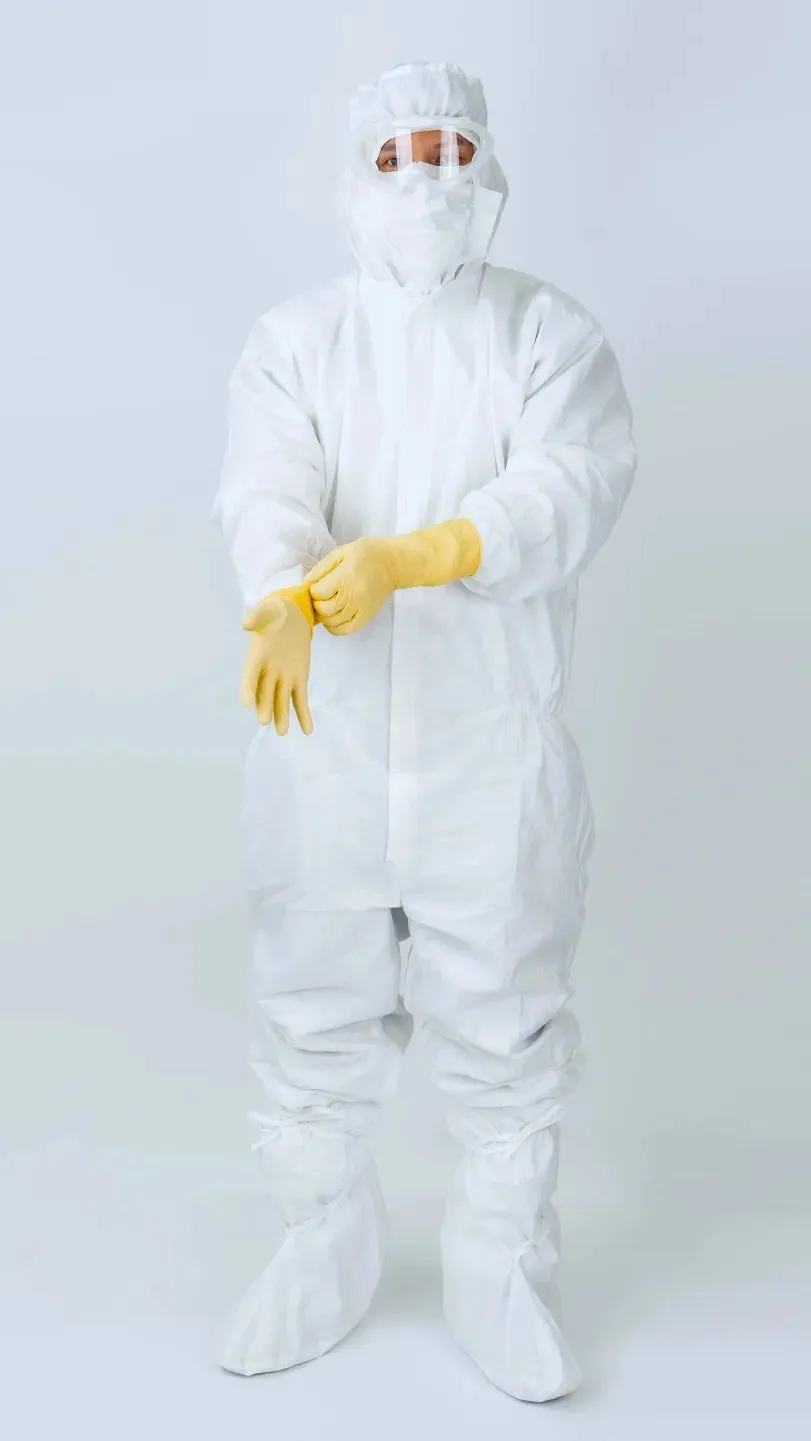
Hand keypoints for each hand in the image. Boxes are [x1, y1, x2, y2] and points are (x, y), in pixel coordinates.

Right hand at [241, 592, 313, 734]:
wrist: (291, 615)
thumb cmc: (274, 612)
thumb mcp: (267, 610)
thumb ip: (257, 617)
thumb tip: (246, 623)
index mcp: (256, 656)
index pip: (250, 674)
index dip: (248, 687)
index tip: (246, 702)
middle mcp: (267, 671)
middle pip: (264, 692)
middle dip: (264, 706)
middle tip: (264, 720)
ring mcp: (283, 678)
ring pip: (282, 700)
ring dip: (282, 716)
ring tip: (282, 732)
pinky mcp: (299, 680)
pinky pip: (301, 700)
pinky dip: (304, 715)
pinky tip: (307, 730)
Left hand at [308, 538, 400, 634]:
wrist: (392, 563)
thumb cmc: (365, 554)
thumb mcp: (340, 553)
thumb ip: (320, 570)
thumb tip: (304, 585)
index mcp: (345, 578)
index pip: (318, 593)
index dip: (313, 590)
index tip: (317, 585)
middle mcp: (353, 596)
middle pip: (324, 609)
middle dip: (317, 604)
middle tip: (320, 596)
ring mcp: (360, 609)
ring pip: (333, 622)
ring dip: (324, 616)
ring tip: (326, 606)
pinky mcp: (366, 617)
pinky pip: (346, 630)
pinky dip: (335, 628)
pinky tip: (333, 618)